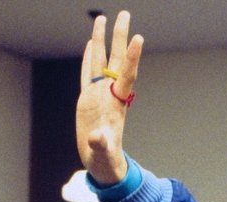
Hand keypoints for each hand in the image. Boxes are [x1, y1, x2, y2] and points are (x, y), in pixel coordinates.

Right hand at [77, 11, 142, 185]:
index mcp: (116, 103)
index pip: (127, 75)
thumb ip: (102, 144)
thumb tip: (97, 137)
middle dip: (120, 36)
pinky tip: (88, 44)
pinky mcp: (88, 98)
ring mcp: (99, 94)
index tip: (138, 37)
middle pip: (116, 59)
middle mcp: (110, 93)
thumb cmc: (105, 158)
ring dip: (102, 40)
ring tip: (102, 18)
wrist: (100, 161)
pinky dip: (88, 58)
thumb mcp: (103, 152)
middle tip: (125, 13)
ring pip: (100, 61)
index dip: (133, 58)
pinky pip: (88, 73)